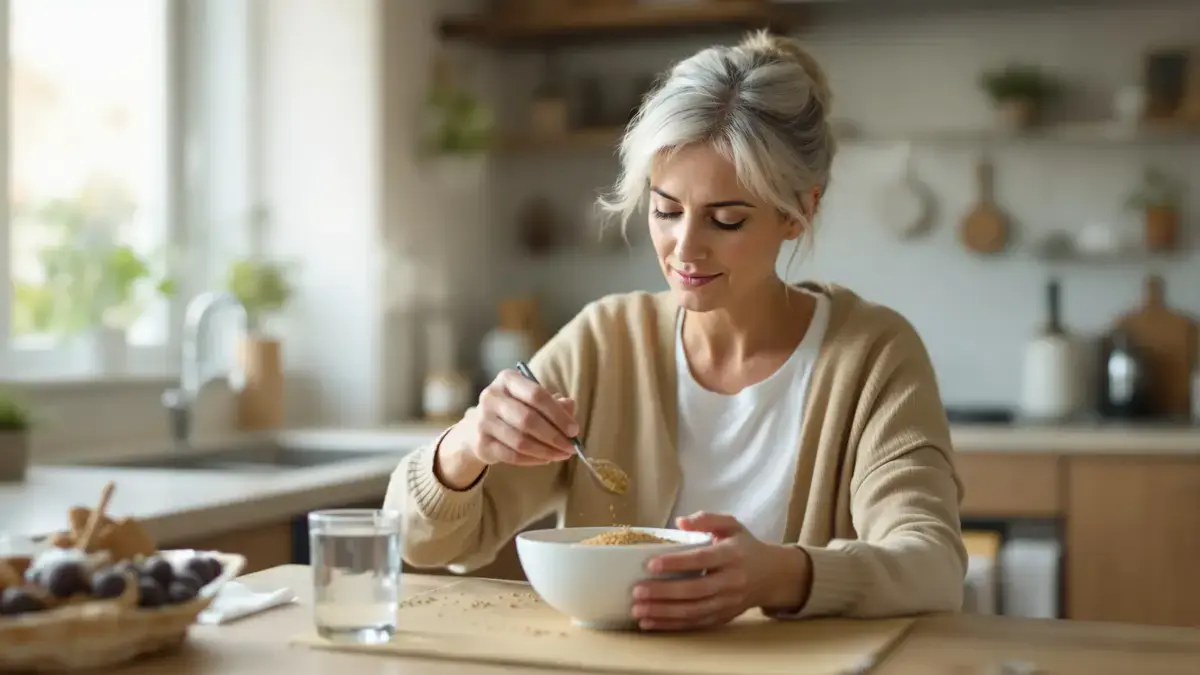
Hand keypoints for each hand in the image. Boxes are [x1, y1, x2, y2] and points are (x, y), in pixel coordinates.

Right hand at [436, 369, 578, 488]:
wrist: (476, 428)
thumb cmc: (513, 410)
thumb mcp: (532, 400)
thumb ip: (554, 403)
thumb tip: (570, 406)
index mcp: (507, 379)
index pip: (536, 394)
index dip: (558, 414)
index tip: (574, 430)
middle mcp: (491, 397)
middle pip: (528, 419)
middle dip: (554, 436)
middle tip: (571, 447)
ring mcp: (483, 420)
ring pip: (521, 441)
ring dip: (546, 451)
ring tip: (561, 455)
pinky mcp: (481, 443)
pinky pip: (512, 456)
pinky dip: (533, 460)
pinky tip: (546, 460)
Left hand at [631, 512, 811, 630]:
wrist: (773, 576)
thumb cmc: (745, 547)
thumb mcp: (731, 525)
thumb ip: (707, 519)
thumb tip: (680, 522)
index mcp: (732, 555)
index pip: (702, 560)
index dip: (676, 563)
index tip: (650, 564)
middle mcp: (731, 582)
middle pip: (695, 590)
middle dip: (664, 593)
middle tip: (637, 591)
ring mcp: (727, 603)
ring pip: (693, 612)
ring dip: (663, 613)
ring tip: (638, 611)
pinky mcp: (722, 617)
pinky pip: (695, 624)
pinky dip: (671, 625)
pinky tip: (650, 623)